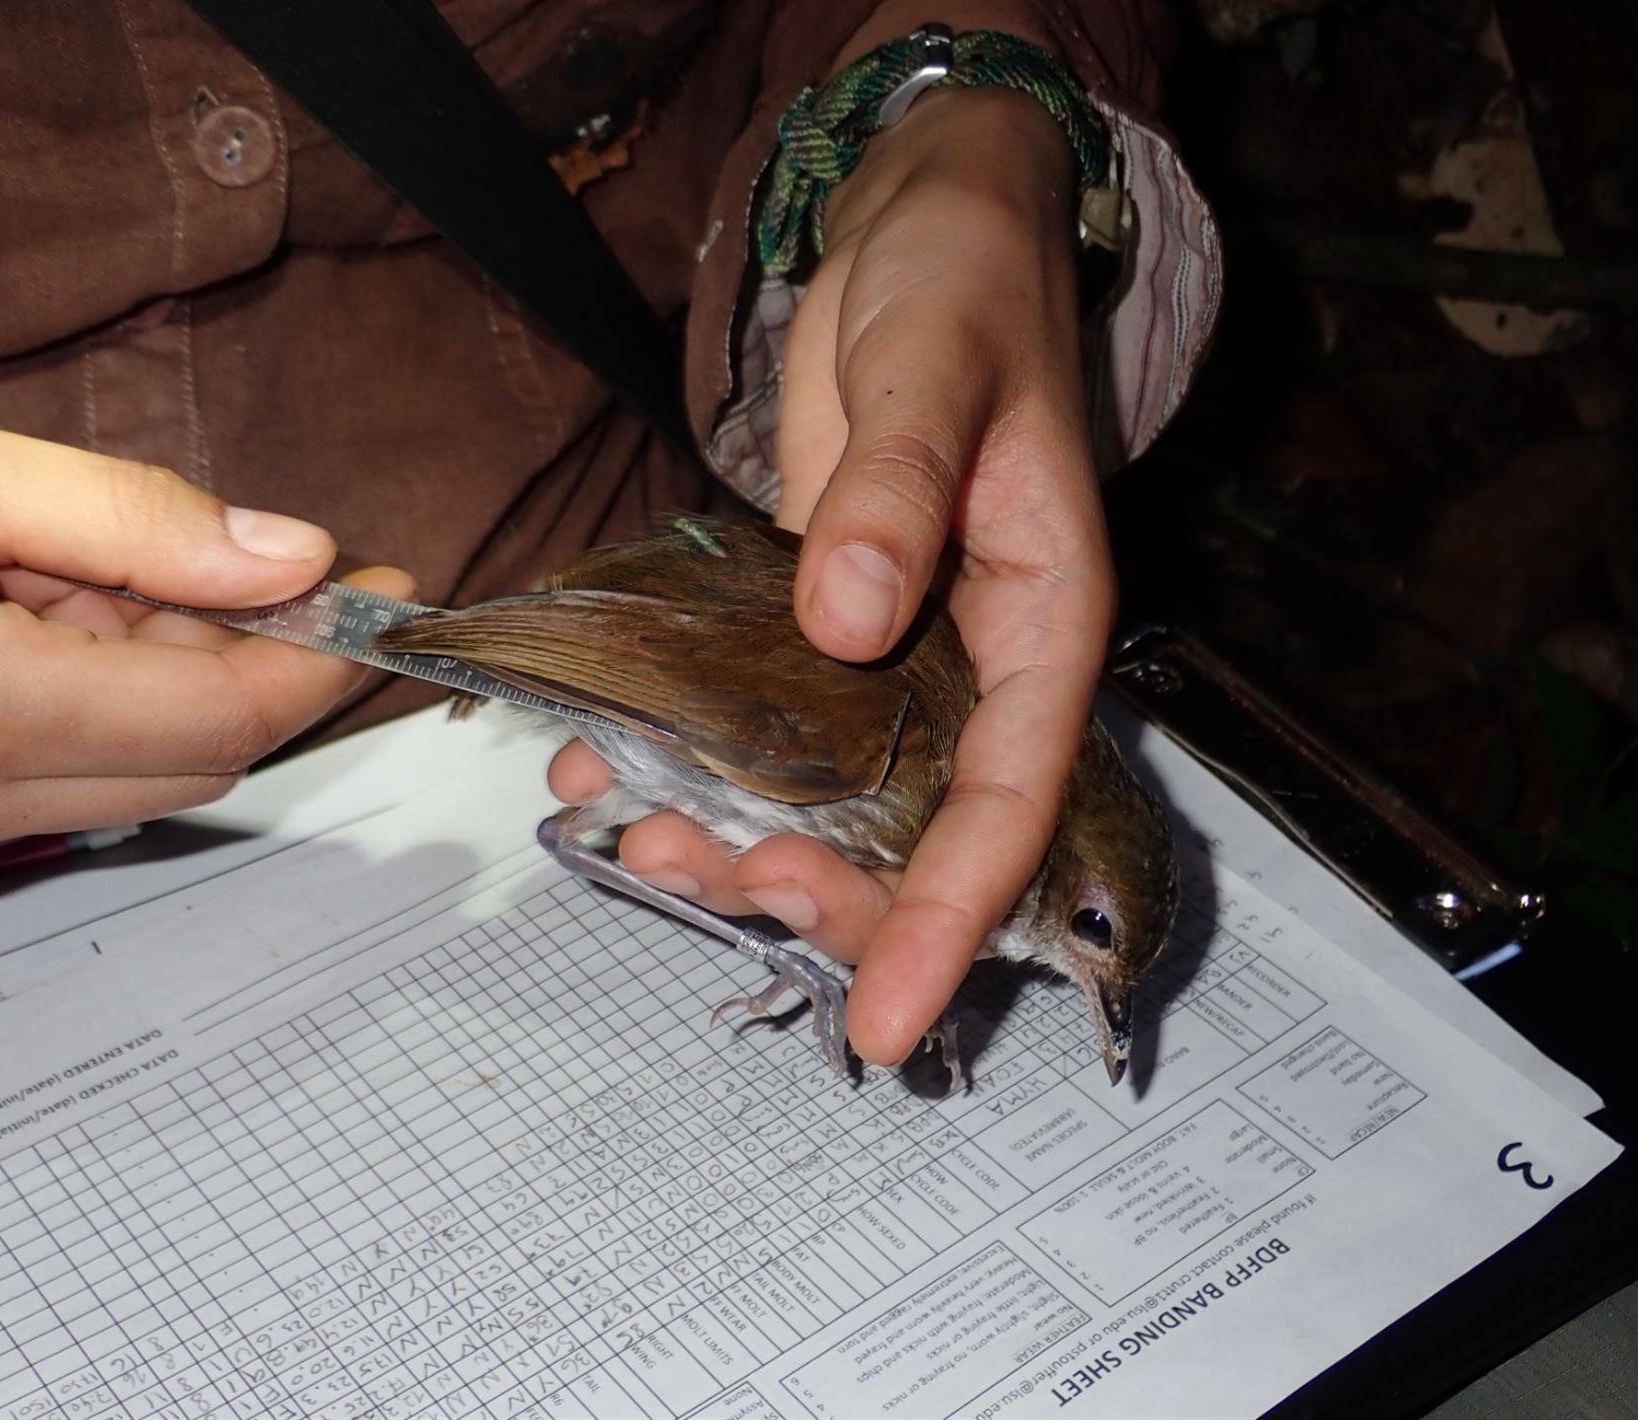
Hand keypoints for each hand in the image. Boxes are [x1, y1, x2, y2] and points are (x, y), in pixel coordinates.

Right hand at [0, 372, 414, 860]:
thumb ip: (139, 519)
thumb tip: (295, 560)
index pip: (226, 711)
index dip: (322, 654)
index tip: (379, 589)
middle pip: (199, 756)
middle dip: (242, 658)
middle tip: (216, 551)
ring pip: (140, 774)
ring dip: (164, 679)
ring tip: (77, 567)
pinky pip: (65, 779)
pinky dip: (100, 703)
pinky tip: (38, 615)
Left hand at [552, 53, 1113, 1063]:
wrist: (921, 229)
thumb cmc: (963, 286)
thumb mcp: (937, 371)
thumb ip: (898, 489)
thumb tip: (850, 619)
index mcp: (1041, 626)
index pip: (1010, 804)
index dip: (950, 922)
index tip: (883, 1021)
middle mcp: (969, 664)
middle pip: (910, 831)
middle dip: (817, 887)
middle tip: (704, 876)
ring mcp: (888, 653)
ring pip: (825, 797)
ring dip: (732, 837)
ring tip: (634, 835)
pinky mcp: (814, 625)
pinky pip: (753, 722)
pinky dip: (679, 756)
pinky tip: (596, 762)